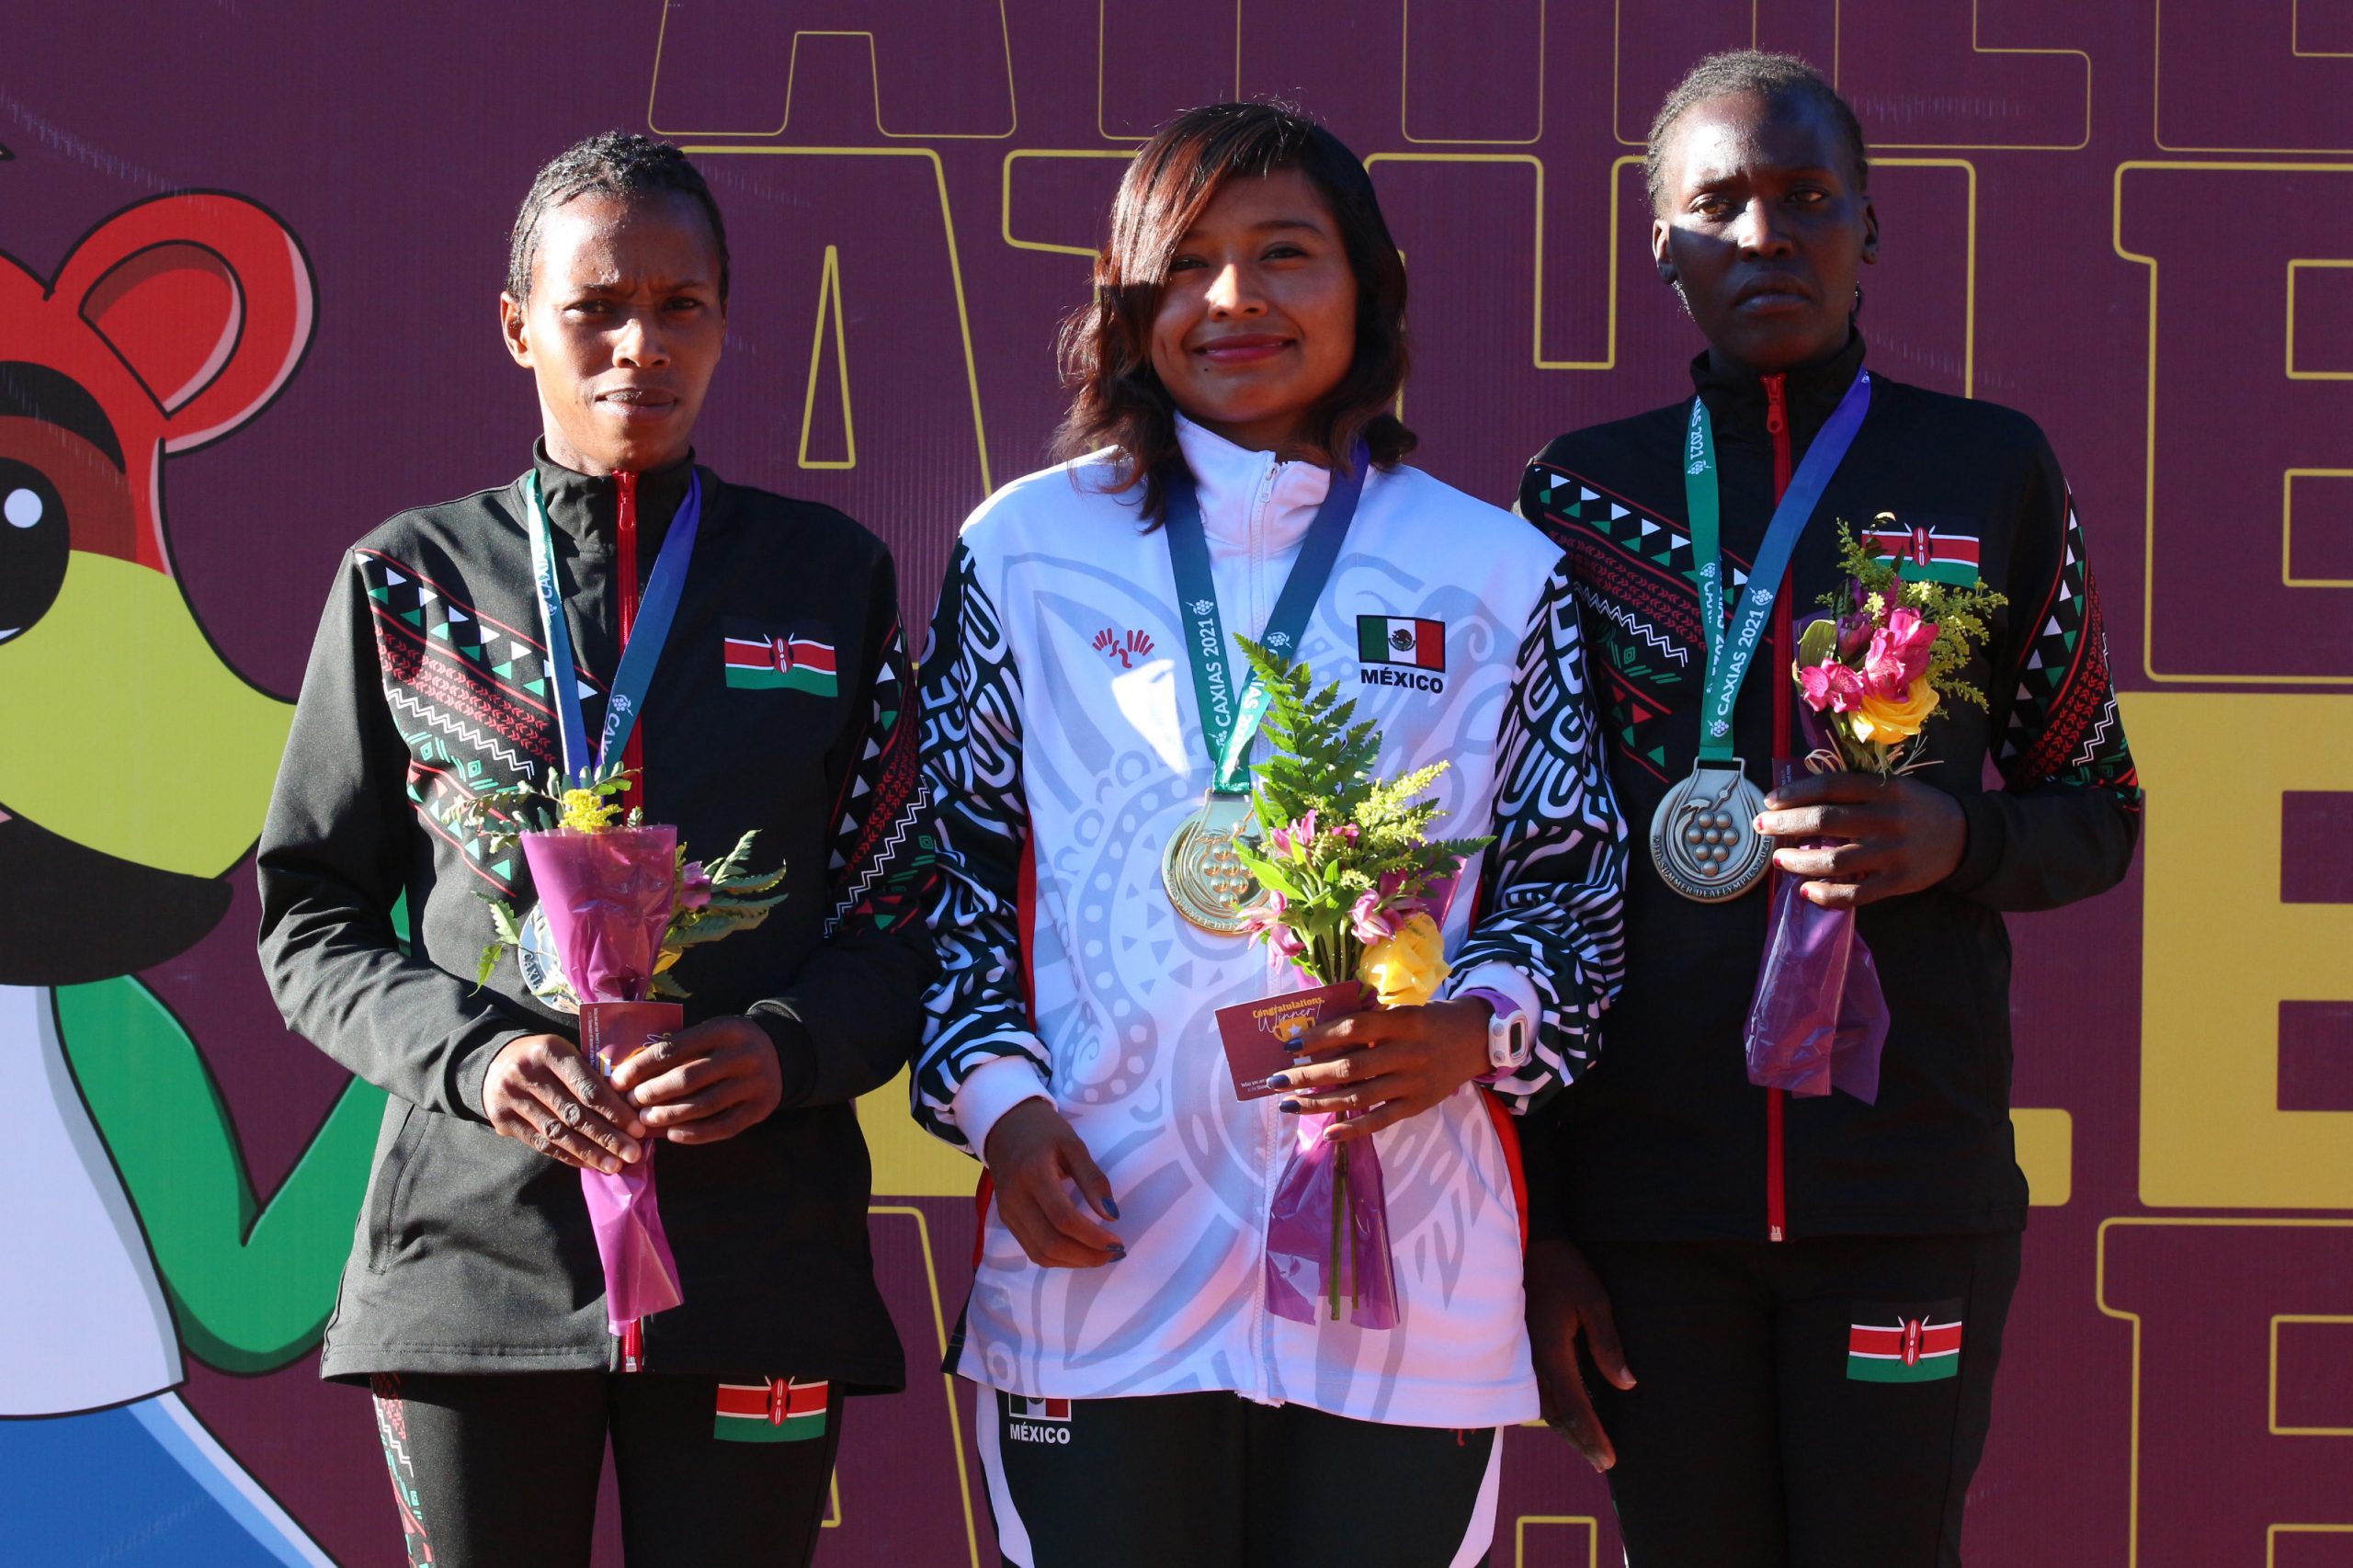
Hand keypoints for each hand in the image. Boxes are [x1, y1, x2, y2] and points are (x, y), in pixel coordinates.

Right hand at [482, 1033, 645, 1172]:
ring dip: (590, 1152)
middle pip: (575, 1114)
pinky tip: (588, 1163)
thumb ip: (591, 1074)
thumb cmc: (545, 1059)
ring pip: (558, 1133)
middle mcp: (528, 1074)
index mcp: (551, 1051)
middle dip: (607, 1137)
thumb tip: (630, 1109)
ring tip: (614, 1165)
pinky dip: (568, 1155)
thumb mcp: (565, 1052)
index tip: (638, 1129)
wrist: (494, 1063)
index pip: (588, 1088)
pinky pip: (541, 1144)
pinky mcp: (503, 1120)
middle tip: (632, 1153)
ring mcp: (512, 1098)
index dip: (615, 1111)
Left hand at [608, 1016, 784, 1144]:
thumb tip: (631, 1074)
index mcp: (725, 1030)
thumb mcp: (711, 1032)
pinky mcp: (761, 1109)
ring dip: (670, 1115)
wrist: (781, 1052)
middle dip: (653, 1092)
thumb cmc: (729, 1044)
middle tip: (631, 1103)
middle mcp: (743, 1055)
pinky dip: (695, 1133)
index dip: (642, 1066)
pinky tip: (673, 1134)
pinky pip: (724, 1126)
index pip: (675, 1048)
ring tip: (646, 1119)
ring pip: (705, 1104)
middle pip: (689, 1077)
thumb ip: (680, 1049)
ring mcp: (755, 1083)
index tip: (619, 1080)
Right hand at [982, 1098, 1122, 1268]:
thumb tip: (1112, 1216)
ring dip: (1074, 1262)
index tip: (1117, 1242)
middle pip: (1050, 1243)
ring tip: (1100, 1255)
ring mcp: (1008, 1213)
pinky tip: (1080, 1251)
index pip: (1063, 1218)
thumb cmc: (1044, 1132)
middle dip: (1086, 1256)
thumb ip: (1093, 1179)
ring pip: (1040, 1253)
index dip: (1092, 1237)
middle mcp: (1015, 1198)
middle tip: (1114, 1253)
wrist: (1004, 1127)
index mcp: (1033, 1174)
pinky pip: (1032, 1249)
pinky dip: (1059, 1258)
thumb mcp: (1073, 1145)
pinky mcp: (1007, 1220)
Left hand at [1273, 997, 1493, 1141]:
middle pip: (1350, 1067)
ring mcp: (1413, 1083)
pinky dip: (1353, 1129)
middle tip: (1276, 1080)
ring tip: (1290, 1105)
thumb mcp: (1405, 1010)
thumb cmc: (1431, 1020)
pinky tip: (1327, 1133)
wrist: (1479, 1039)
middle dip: (1308, 1075)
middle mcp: (1408, 1053)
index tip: (1291, 1046)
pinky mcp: (1418, 1106)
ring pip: (1359, 1097)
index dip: (1320, 1038)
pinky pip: (1381, 1120)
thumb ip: (1370, 1023)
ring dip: (1320, 1103)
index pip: (1354, 1030)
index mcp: (1403, 1022)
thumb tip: (1321, 1038)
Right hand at [1526, 1237, 1634, 1470]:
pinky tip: (1565, 1417)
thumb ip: (1607, 1343)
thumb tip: (1626, 1384)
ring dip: (1566, 1430)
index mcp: (1552, 1351)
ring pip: (1543, 1407)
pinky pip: (1535, 1392)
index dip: (1592, 1435)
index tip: (1610, 1459)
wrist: (1527, 1245)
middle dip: (1580, 1441)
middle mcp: (1532, 1361)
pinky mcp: (1518, 1351)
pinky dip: (1553, 1411)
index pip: (1574, 1406)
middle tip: (1603, 1463)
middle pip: (1556, 1415)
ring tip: (1587, 1447)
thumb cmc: (1564, 1270)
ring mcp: (1521, 1357)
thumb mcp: (1594, 1299)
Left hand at [1754, 771, 1965, 908]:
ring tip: (1779, 861)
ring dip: (1799, 862)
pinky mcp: (1897, 881)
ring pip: (1835, 860)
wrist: (1964, 837)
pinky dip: (1827, 895)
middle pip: (1826, 820)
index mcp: (1885, 789)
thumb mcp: (1892, 787)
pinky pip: (1855, 893)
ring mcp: (1892, 853)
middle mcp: (1887, 819)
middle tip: (1762, 827)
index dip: (1796, 793)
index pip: (1832, 786)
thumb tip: (1799, 801)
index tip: (1770, 801)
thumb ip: (1855, 792)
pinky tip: (1806, 891)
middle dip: (1786, 824)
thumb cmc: (1915, 809)